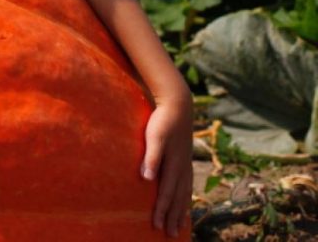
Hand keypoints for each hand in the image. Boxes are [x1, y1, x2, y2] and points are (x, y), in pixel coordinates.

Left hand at [141, 89, 193, 236]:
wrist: (178, 105)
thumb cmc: (163, 121)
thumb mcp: (154, 137)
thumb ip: (151, 158)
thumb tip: (147, 179)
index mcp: (174, 165)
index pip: (166, 194)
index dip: (162, 210)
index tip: (156, 226)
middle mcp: (182, 168)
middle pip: (178, 198)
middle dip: (173, 217)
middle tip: (169, 234)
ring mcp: (186, 164)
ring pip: (184, 193)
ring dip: (180, 210)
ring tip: (179, 226)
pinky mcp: (185, 159)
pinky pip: (187, 185)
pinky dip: (186, 197)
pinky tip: (184, 202)